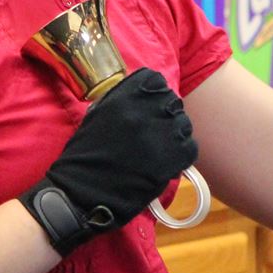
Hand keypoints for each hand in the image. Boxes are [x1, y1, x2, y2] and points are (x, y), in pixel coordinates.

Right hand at [19, 68, 197, 255]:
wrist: (82, 192)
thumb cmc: (84, 156)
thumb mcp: (96, 117)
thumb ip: (119, 102)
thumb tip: (140, 97)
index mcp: (122, 98)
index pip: (154, 79)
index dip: (154, 92)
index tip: (150, 106)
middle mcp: (144, 111)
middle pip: (172, 101)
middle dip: (166, 114)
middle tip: (156, 130)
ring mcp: (160, 134)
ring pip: (184, 124)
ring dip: (176, 135)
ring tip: (161, 148)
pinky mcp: (172, 158)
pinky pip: (190, 148)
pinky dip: (182, 155)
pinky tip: (167, 162)